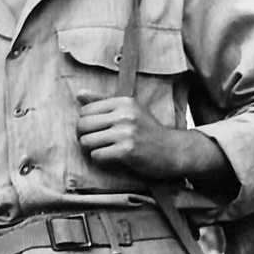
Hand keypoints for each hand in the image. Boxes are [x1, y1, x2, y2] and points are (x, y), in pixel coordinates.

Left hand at [74, 94, 215, 179]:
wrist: (174, 150)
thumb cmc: (148, 131)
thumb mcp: (130, 110)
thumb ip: (103, 102)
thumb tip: (79, 94)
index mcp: (123, 102)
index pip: (85, 111)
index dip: (86, 123)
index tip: (97, 130)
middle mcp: (125, 115)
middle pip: (82, 125)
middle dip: (84, 136)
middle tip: (96, 143)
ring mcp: (126, 132)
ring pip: (86, 141)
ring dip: (92, 149)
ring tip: (105, 150)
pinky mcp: (127, 150)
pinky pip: (97, 155)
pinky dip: (101, 159)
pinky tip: (112, 158)